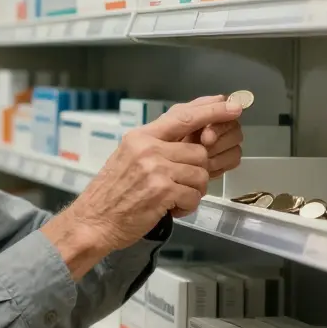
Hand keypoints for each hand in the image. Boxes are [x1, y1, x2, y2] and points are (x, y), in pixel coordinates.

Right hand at [54, 97, 243, 253]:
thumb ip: (157, 145)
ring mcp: (155, 169)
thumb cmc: (112, 193)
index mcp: (140, 136)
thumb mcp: (129, 158)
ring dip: (192, 191)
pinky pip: (194, 196)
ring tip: (170, 199)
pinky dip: (186, 207)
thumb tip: (194, 136)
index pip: (183, 116)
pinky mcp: (162, 191)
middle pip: (199, 152)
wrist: (93, 221)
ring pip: (200, 175)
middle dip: (196, 172)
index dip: (212, 110)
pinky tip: (167, 209)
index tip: (233, 106)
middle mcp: (148, 148)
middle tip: (179, 185)